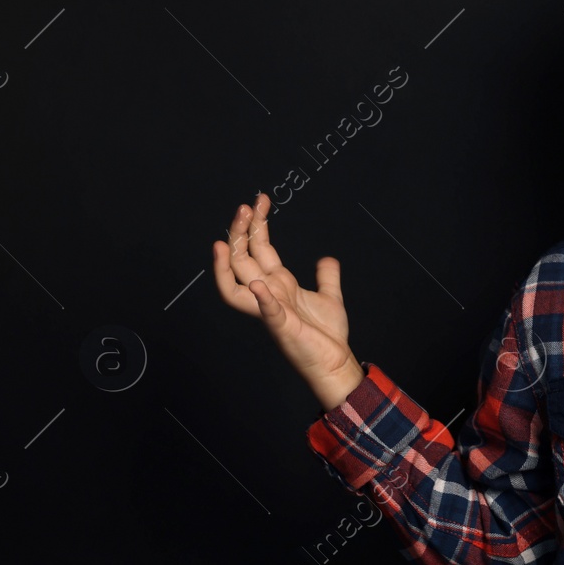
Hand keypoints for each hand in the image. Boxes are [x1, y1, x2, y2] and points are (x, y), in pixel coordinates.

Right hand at [212, 193, 363, 410]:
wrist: (335, 362)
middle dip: (241, 232)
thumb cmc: (327, 335)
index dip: (258, 225)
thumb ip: (326, 277)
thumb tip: (326, 258)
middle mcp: (270, 293)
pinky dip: (262, 298)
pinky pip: (267, 311)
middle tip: (244, 207)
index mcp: (280, 284)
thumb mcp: (329, 297)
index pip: (260, 249)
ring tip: (228, 239)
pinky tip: (258, 285)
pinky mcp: (282, 327)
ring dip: (231, 262)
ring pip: (238, 284)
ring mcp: (272, 310)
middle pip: (244, 258)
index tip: (259, 202)